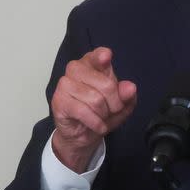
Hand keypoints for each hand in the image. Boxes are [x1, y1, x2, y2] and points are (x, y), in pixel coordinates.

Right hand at [50, 47, 136, 172]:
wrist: (83, 134)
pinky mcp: (59, 100)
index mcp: (93, 63)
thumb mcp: (121, 104)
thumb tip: (130, 88)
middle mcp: (77, 69)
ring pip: (96, 100)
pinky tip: (97, 125)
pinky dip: (95, 123)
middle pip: (106, 85)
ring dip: (103, 115)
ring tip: (100, 117)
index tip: (106, 57)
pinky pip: (83, 111)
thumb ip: (126, 95)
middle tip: (111, 111)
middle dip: (115, 104)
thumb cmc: (102, 112)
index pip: (98, 55)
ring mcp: (65, 83)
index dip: (102, 56)